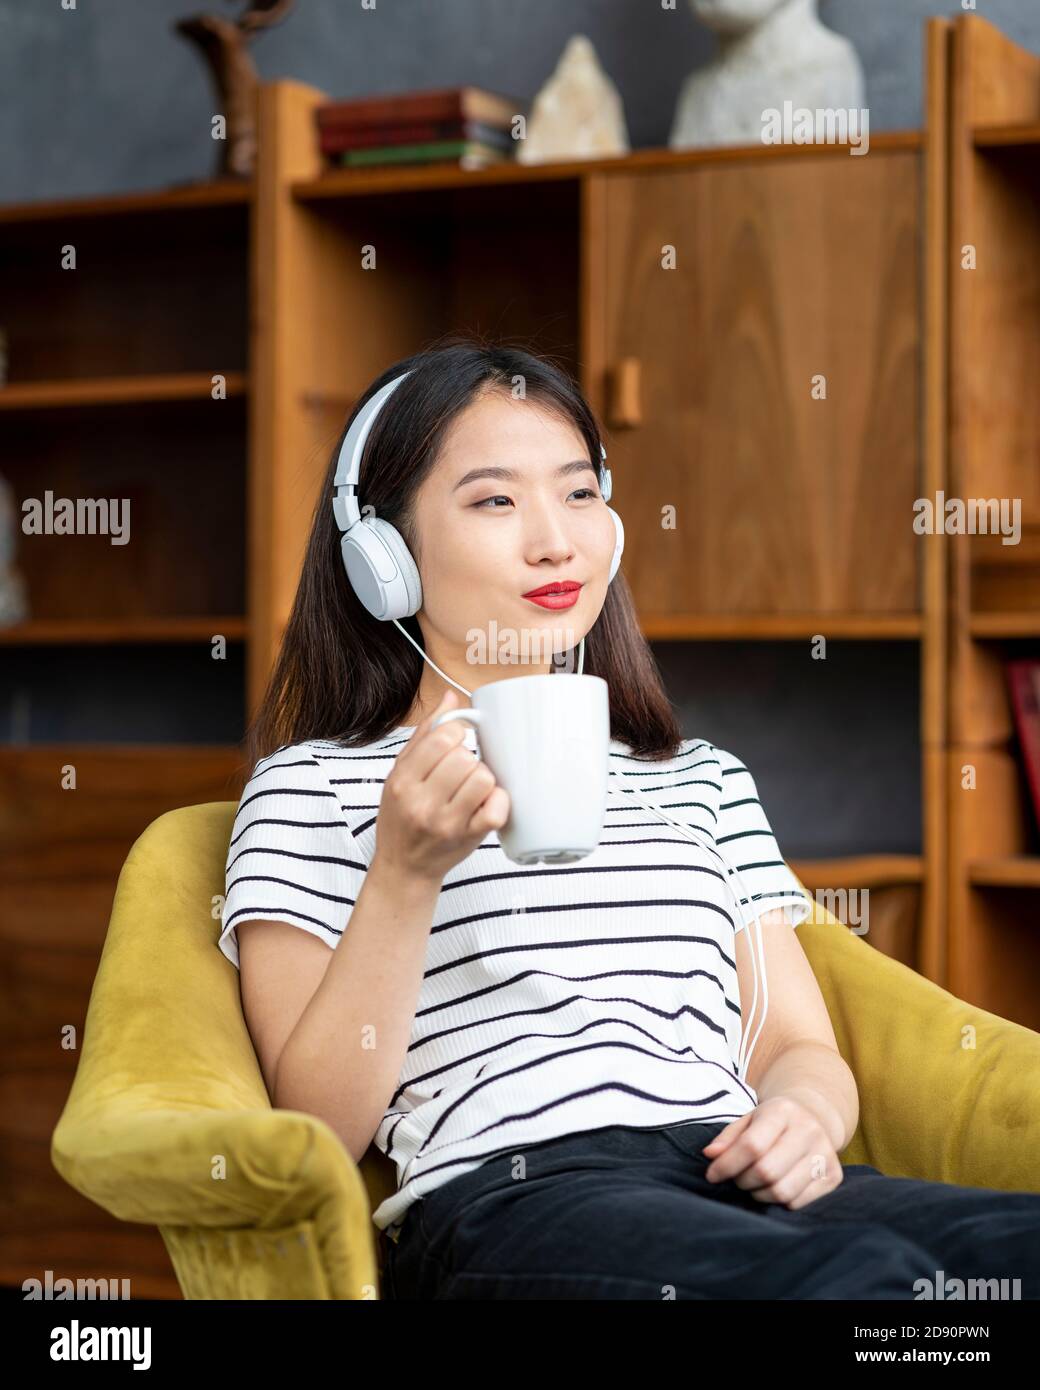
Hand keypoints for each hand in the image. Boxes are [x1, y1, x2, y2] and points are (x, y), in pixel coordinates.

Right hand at [374, 688, 509, 885]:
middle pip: (465, 758)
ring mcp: (447, 823)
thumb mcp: (400, 773)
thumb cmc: (402, 817)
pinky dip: (498, 801)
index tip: (457, 741)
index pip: (442, 738)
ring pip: (483, 779)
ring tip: (471, 787)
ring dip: (483, 778)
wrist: (404, 867)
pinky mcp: (469, 839)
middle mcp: (422, 803)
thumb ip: (425, 735)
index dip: (457, 733)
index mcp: (402, 781)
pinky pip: (496, 810)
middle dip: (468, 758)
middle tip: (461, 770)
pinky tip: (486, 801)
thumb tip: (452, 697)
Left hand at [700, 1095, 843, 1208]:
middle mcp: (809, 1130)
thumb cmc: (773, 1123)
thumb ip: (728, 1138)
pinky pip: (799, 1203)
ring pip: (783, 1191)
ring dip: (759, 1195)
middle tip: (737, 1179)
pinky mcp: (835, 1176)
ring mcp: (826, 1154)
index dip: (727, 1165)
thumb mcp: (749, 1120)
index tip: (712, 1175)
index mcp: (783, 1111)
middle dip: (743, 1181)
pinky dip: (779, 1202)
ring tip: (754, 1184)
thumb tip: (711, 1155)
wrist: (814, 1118)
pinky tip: (774, 1188)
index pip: (752, 1145)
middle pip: (767, 1171)